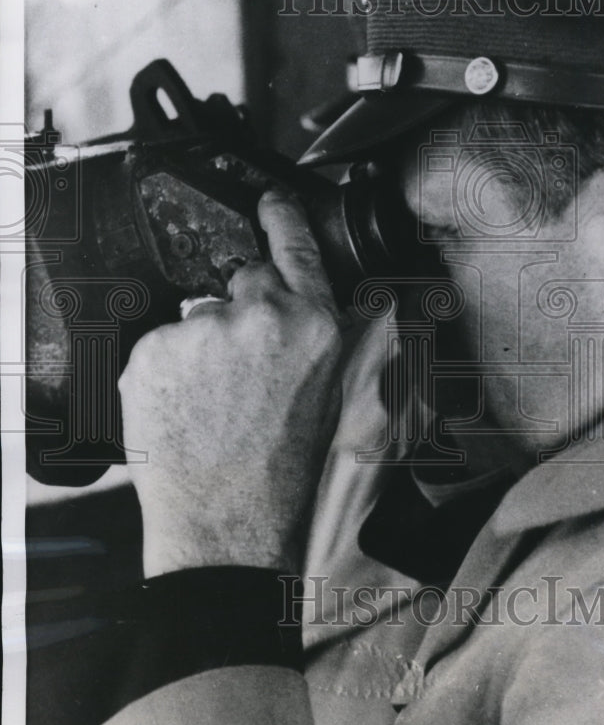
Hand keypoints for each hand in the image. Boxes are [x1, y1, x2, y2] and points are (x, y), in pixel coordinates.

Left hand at [119, 189, 342, 577]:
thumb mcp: (327, 396)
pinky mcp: (155, 350)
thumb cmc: (280, 474)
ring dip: (199, 350)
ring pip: (196, 320)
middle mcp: (263, 317)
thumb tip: (299, 309)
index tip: (270, 199)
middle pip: (241, 282)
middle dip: (237, 315)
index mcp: (314, 327)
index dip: (281, 217)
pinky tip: (182, 409)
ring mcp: (205, 331)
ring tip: (209, 406)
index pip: (296, 248)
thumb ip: (317, 338)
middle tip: (236, 374)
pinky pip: (158, 346)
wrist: (229, 525)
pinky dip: (164, 372)